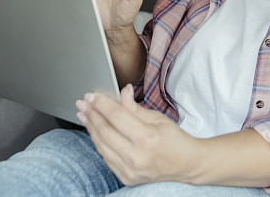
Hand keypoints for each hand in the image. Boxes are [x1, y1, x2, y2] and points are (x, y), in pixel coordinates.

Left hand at [76, 85, 201, 185]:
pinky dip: (99, 142)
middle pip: (105, 131)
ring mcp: (130, 170)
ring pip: (101, 146)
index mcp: (147, 138)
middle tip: (83, 103)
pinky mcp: (126, 178)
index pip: (116, 117)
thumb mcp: (157, 118)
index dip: (101, 104)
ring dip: (90, 128)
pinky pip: (106, 157)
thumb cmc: (175, 139)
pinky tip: (95, 131)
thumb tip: (122, 92)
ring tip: (84, 115)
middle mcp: (136, 157)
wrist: (186, 165)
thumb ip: (135, 107)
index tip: (91, 95)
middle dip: (91, 114)